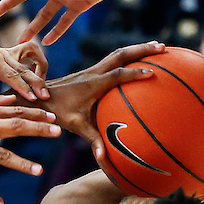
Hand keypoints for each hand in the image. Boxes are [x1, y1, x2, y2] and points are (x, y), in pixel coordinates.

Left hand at [0, 32, 49, 99]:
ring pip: (30, 56)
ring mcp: (4, 51)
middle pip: (25, 68)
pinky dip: (33, 61)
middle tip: (47, 97)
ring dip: (39, 68)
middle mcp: (1, 53)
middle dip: (37, 82)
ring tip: (42, 86)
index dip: (23, 87)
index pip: (11, 74)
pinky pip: (25, 53)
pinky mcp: (3, 52)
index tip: (33, 98)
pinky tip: (33, 75)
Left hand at [45, 42, 161, 162]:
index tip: (153, 73)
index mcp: (93, 84)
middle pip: (121, 55)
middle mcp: (94, 73)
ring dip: (138, 48)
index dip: (135, 74)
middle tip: (163, 47)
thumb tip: (103, 157)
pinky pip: (114, 59)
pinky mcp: (92, 71)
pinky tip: (139, 57)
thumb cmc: (57, 112)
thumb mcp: (75, 126)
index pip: (118, 75)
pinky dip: (129, 55)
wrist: (40, 97)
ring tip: (157, 46)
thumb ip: (92, 139)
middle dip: (143, 50)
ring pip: (118, 53)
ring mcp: (93, 70)